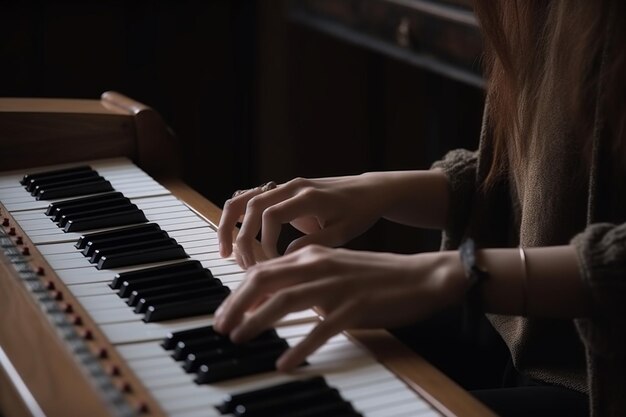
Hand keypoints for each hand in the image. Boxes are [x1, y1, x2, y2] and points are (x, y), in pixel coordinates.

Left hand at [213, 245, 466, 370]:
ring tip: (239, 339)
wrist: (420, 276)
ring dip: (256, 321)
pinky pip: (320, 329)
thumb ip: (303, 280)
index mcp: (311, 255)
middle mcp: (319, 266)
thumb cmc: (375, 276)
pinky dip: (299, 347)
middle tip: (221, 327)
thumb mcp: (334, 269)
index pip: (263, 269)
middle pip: (264, 281)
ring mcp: (336, 286)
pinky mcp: (355, 307)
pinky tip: (286, 362)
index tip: (225, 313)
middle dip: (236, 304)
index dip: (237, 292)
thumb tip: (271, 299)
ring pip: (284, 301)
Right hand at [218, 174, 397, 268]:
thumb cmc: (359, 212)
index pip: (272, 215)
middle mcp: (292, 187)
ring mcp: (284, 187)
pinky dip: (236, 217)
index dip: (266, 242)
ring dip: (229, 225)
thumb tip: (284, 258)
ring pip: (243, 199)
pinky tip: (233, 240)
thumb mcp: (343, 232)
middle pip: (251, 205)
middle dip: (243, 238)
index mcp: (308, 196)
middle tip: (244, 267)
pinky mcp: (281, 192)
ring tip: (224, 252)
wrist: (367, 191)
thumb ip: (314, 243)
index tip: (272, 264)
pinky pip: (249, 199)